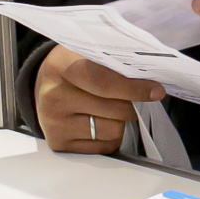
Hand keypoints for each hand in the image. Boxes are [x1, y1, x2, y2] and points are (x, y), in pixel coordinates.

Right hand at [38, 47, 160, 152]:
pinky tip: (101, 121)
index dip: (134, 88)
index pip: (104, 82)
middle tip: (136, 98)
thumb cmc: (72, 66)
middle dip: (133, 104)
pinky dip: (111, 136)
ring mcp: (55, 123)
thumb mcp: (87, 52)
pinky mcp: (60, 143)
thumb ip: (114, 63)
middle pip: (114, 109)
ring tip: (111, 109)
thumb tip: (150, 80)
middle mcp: (55, 97)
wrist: (43, 83)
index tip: (156, 91)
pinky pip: (104, 146)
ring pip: (113, 130)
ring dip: (121, 121)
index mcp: (62, 67)